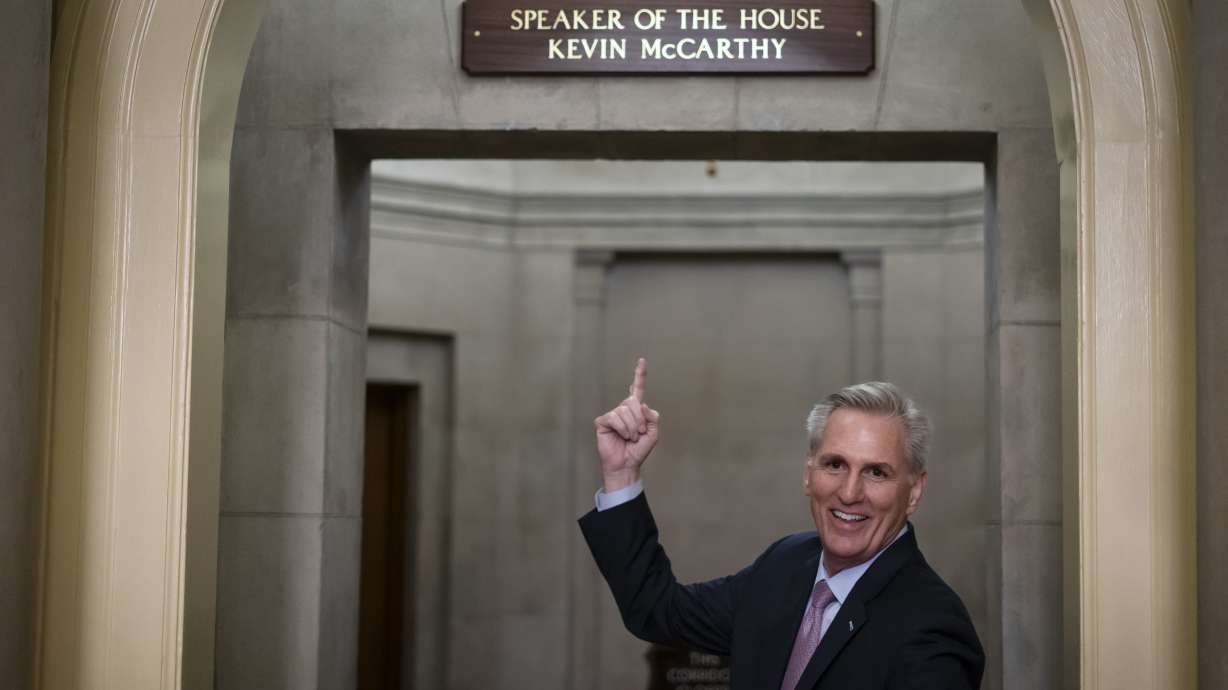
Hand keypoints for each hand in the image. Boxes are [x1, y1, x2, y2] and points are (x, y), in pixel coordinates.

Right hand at [594, 358, 660, 491]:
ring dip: (631, 428)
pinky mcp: (603, 421)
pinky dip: (622, 428)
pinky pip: (614, 418)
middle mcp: (624, 409)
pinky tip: (621, 436)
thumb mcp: (653, 434)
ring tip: (630, 438)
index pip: (638, 389)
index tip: (642, 360)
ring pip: (624, 411)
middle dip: (639, 419)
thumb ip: (652, 418)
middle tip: (638, 434)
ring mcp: (613, 414)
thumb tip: (642, 404)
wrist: (626, 464)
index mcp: (636, 410)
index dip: (639, 374)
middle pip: (633, 401)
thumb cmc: (638, 450)